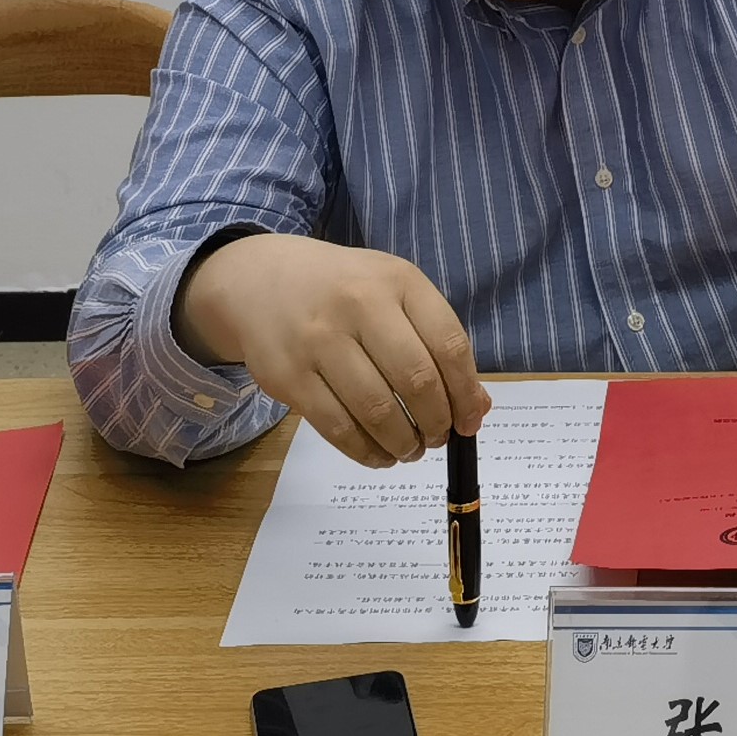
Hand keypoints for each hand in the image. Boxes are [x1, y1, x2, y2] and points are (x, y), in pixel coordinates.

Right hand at [174, 233, 490, 467]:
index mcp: (397, 281)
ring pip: (377, 410)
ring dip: (403, 443)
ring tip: (410, 450)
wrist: (259, 280)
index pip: (449, 344)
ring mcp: (319, 340)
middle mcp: (359, 304)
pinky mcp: (288, 375)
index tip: (469, 422)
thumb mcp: (394, 293)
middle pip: (416, 381)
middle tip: (437, 438)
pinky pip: (337, 428)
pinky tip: (379, 455)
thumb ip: (436, 342)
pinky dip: (366, 452)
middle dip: (436, 423)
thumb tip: (477, 409)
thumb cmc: (343, 290)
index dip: (466, 393)